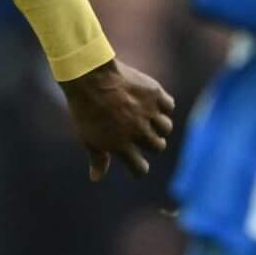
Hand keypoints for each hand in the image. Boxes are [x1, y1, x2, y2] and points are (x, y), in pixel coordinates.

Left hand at [60, 58, 174, 180]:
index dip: (139, 168)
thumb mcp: (88, 136)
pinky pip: (169, 106)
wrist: (90, 76)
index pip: (140, 169)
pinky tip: (152, 104)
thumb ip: (98, 158)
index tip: (137, 163)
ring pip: (166, 128)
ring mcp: (148, 113)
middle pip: (157, 147)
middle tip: (141, 134)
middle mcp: (138, 132)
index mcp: (121, 146)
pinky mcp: (155, 94)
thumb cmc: (86, 109)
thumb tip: (96, 178)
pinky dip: (163, 106)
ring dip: (159, 126)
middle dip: (151, 144)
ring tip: (148, 119)